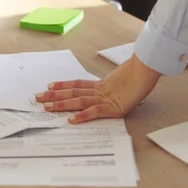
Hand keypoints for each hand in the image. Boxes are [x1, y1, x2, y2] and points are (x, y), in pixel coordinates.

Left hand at [35, 54, 160, 123]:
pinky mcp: (114, 108)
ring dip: (61, 104)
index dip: (63, 85)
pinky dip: (82, 116)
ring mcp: (106, 98)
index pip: (78, 84)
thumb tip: (117, 87)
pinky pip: (94, 112)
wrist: (149, 68)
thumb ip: (118, 84)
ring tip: (46, 107)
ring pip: (78, 101)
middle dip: (54, 95)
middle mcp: (100, 90)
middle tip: (38, 98)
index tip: (49, 86)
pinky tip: (71, 119)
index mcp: (103, 84)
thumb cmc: (142, 72)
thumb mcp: (127, 80)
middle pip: (72, 92)